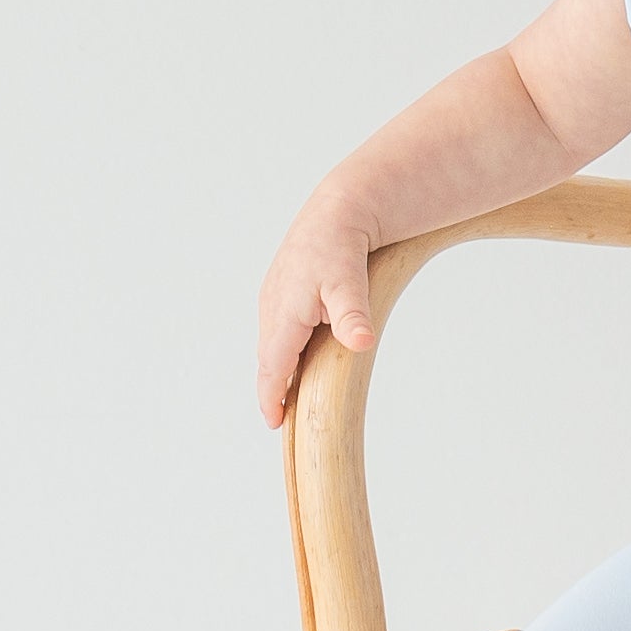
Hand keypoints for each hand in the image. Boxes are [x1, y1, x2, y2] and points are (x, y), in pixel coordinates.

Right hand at [256, 197, 379, 427]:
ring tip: (287, 398)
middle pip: (269, 358)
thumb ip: (352, 314)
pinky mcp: (283, 290)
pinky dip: (284, 349)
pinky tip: (298, 358)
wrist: (341, 207)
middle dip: (272, 388)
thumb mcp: (350, 280)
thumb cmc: (343, 243)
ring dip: (277, 369)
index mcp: (284, 312)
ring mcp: (275, 297)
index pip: (273, 365)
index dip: (270, 396)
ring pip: (273, 343)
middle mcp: (272, 306)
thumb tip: (361, 343)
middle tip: (282, 420)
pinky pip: (280, 329)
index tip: (275, 423)